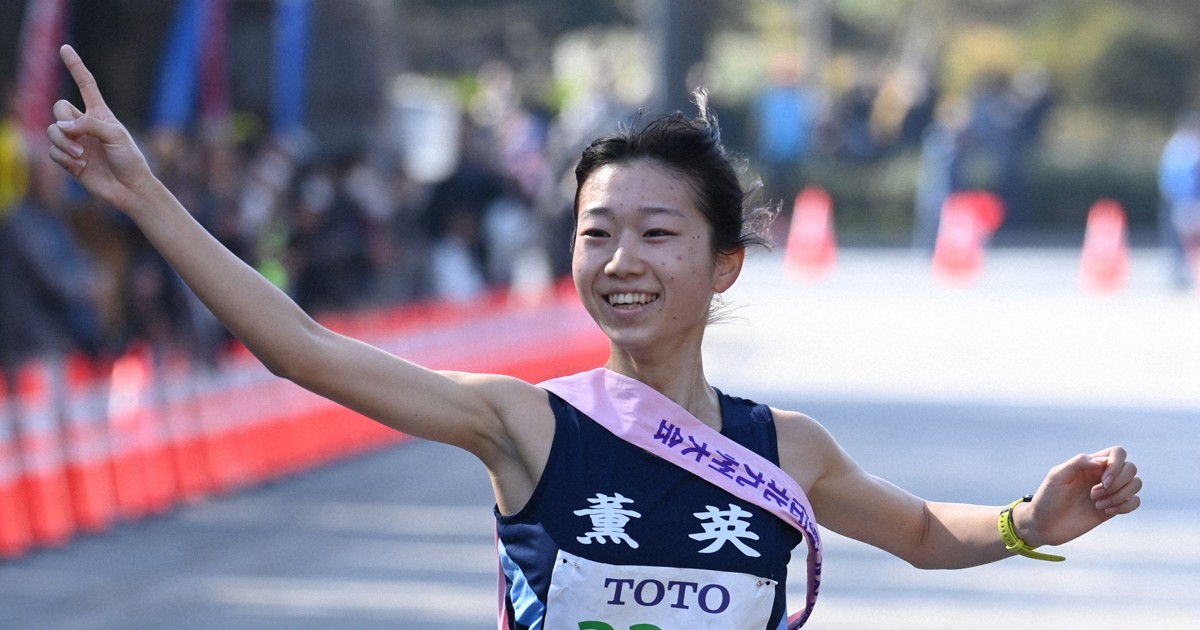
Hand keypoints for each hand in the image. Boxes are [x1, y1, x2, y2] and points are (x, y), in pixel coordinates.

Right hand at [45, 45, 156, 211]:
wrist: (130, 188)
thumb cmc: (130, 159)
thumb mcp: (116, 136)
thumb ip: (89, 125)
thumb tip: (60, 126)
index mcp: (100, 113)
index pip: (85, 85)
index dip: (75, 67)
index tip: (65, 48)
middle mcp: (84, 125)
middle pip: (59, 108)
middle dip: (64, 121)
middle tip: (79, 137)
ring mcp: (75, 141)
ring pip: (52, 131)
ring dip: (64, 143)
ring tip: (81, 155)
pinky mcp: (69, 159)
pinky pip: (52, 151)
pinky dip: (64, 158)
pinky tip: (81, 165)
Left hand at [1019, 446, 1140, 547]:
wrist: (1044, 524)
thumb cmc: (1047, 498)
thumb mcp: (1057, 476)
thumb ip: (1079, 462)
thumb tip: (1104, 460)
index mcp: (1090, 464)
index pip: (1118, 452)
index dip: (1117, 464)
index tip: (1103, 480)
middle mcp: (1102, 476)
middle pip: (1131, 468)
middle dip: (1119, 482)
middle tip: (1094, 494)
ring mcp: (1109, 492)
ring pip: (1136, 484)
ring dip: (1121, 495)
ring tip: (1097, 503)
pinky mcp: (1112, 509)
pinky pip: (1135, 502)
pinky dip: (1126, 506)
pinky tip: (1105, 511)